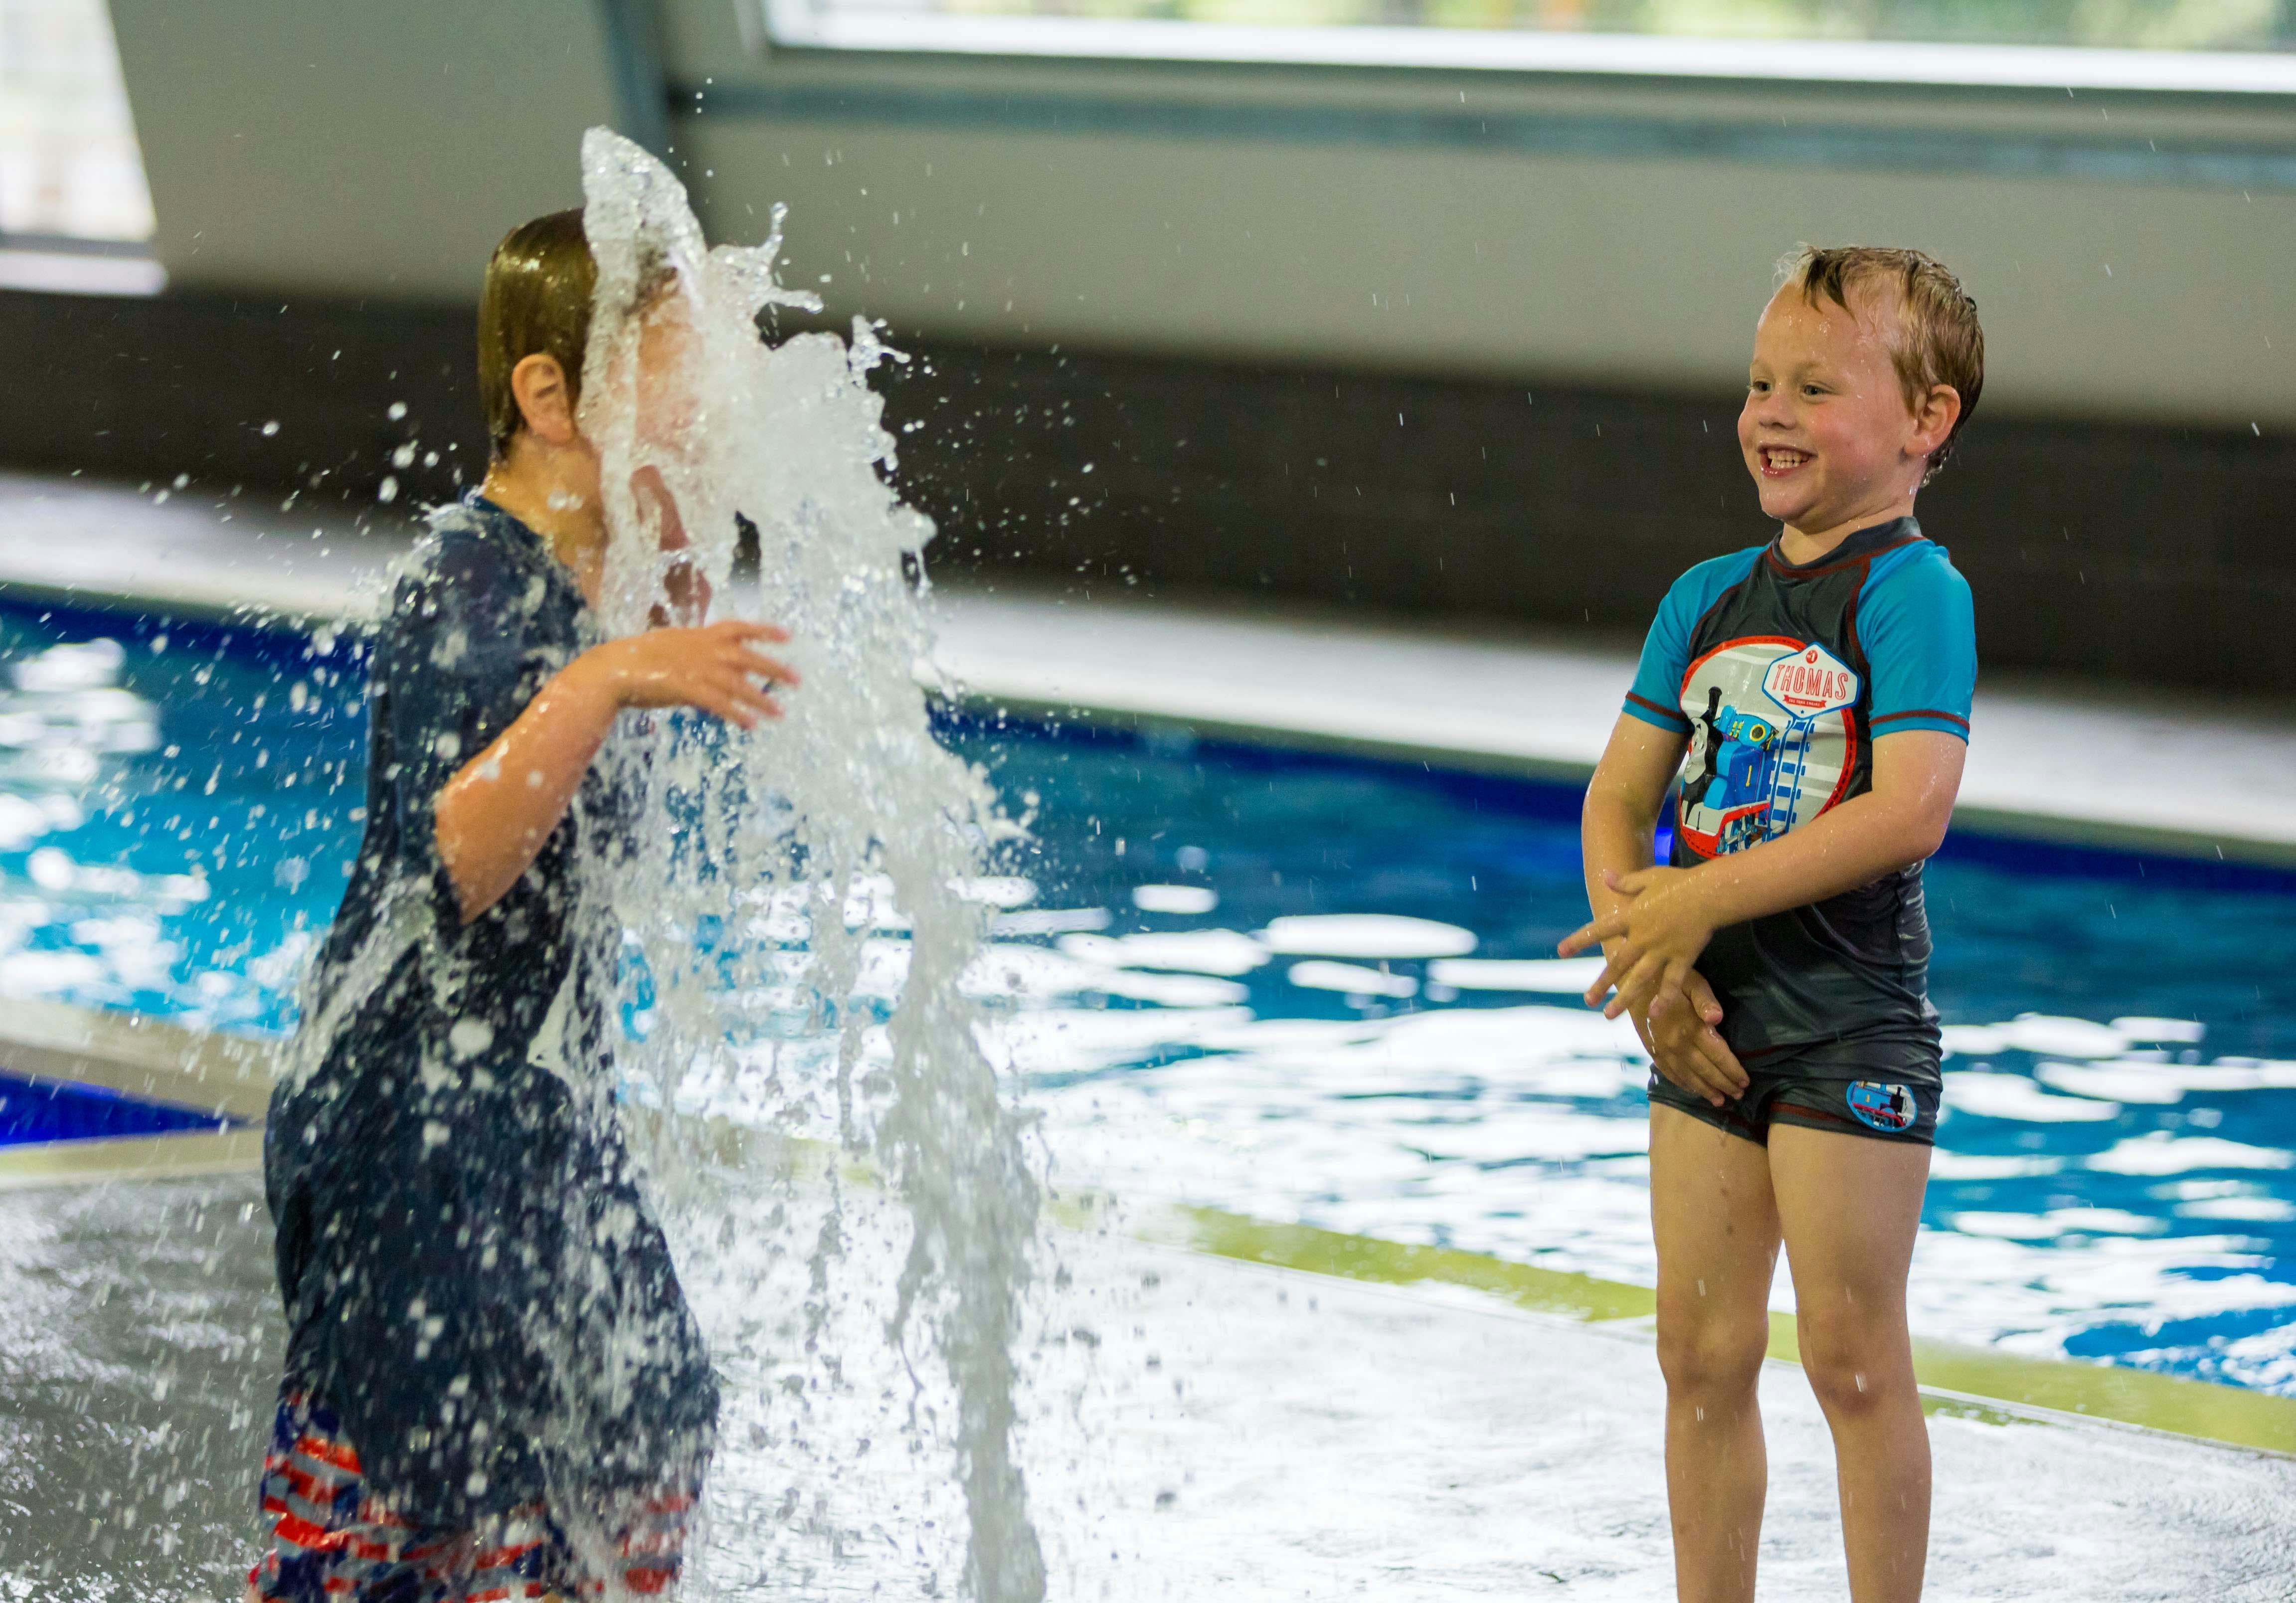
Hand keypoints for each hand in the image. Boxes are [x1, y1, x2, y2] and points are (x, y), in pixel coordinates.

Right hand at [578, 620, 798, 728]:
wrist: (614, 668)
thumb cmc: (638, 658)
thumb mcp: (672, 645)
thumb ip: (695, 651)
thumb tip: (711, 662)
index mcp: (701, 635)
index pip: (740, 628)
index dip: (765, 631)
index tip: (787, 636)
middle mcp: (704, 649)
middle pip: (748, 658)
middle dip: (775, 669)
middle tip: (797, 680)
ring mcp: (697, 669)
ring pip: (738, 685)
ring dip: (761, 700)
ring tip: (780, 713)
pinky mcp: (687, 689)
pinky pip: (719, 703)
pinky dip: (737, 714)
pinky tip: (751, 724)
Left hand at [1557, 865, 1719, 1020]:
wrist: (1709, 893)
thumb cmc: (1679, 882)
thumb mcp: (1648, 877)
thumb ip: (1625, 882)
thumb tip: (1605, 875)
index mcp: (1631, 917)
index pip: (1598, 930)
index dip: (1579, 941)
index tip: (1561, 951)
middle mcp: (1642, 938)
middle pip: (1617, 964)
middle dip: (1601, 984)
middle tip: (1588, 1001)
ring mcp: (1661, 951)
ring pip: (1639, 979)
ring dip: (1624, 999)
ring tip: (1609, 1015)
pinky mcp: (1682, 959)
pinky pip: (1671, 983)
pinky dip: (1664, 999)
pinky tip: (1655, 1013)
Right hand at [1635, 969, 1746, 1107]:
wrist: (1632, 983)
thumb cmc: (1669, 979)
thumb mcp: (1691, 981)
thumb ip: (1705, 1000)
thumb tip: (1717, 1019)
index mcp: (1690, 1027)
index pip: (1718, 1055)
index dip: (1733, 1070)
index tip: (1746, 1081)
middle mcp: (1677, 1044)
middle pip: (1705, 1070)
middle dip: (1723, 1084)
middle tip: (1739, 1095)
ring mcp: (1663, 1050)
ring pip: (1688, 1076)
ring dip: (1705, 1090)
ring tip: (1719, 1101)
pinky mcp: (1652, 1051)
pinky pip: (1669, 1073)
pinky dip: (1682, 1084)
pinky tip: (1692, 1090)